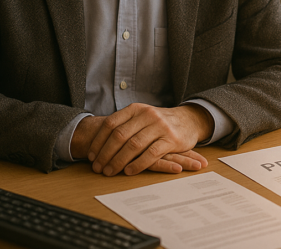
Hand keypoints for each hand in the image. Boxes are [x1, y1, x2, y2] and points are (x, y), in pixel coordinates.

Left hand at [87, 103, 213, 175]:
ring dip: (118, 161)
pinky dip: (138, 164)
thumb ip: (124, 125)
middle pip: (119, 136)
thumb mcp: (142, 117)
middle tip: (98, 168)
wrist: (188, 120)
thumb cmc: (159, 123)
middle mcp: (147, 115)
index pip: (111, 124)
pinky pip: (151, 154)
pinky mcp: (171, 139)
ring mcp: (160, 126)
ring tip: (110, 171)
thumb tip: (98, 144)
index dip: (99, 141)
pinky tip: (129, 171)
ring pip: (133, 145)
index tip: (91, 155)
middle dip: (105, 154)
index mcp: (136, 109)